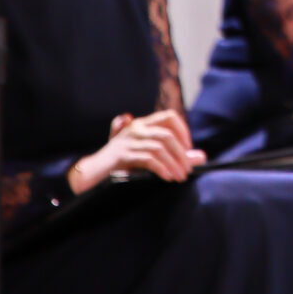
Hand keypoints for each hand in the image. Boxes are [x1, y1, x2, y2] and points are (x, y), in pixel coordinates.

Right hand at [69, 109, 204, 194]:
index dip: (183, 130)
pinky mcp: (123, 155)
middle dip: (181, 153)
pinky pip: (148, 159)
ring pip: (160, 148)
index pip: (169, 116)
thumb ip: (173, 154)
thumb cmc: (120, 163)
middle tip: (188, 169)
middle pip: (167, 135)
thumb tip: (201, 157)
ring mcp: (128, 141)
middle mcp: (136, 128)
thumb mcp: (146, 155)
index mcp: (142, 124)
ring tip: (180, 176)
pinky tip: (167, 177)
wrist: (91, 172)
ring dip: (174, 163)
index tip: (189, 148)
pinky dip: (161, 168)